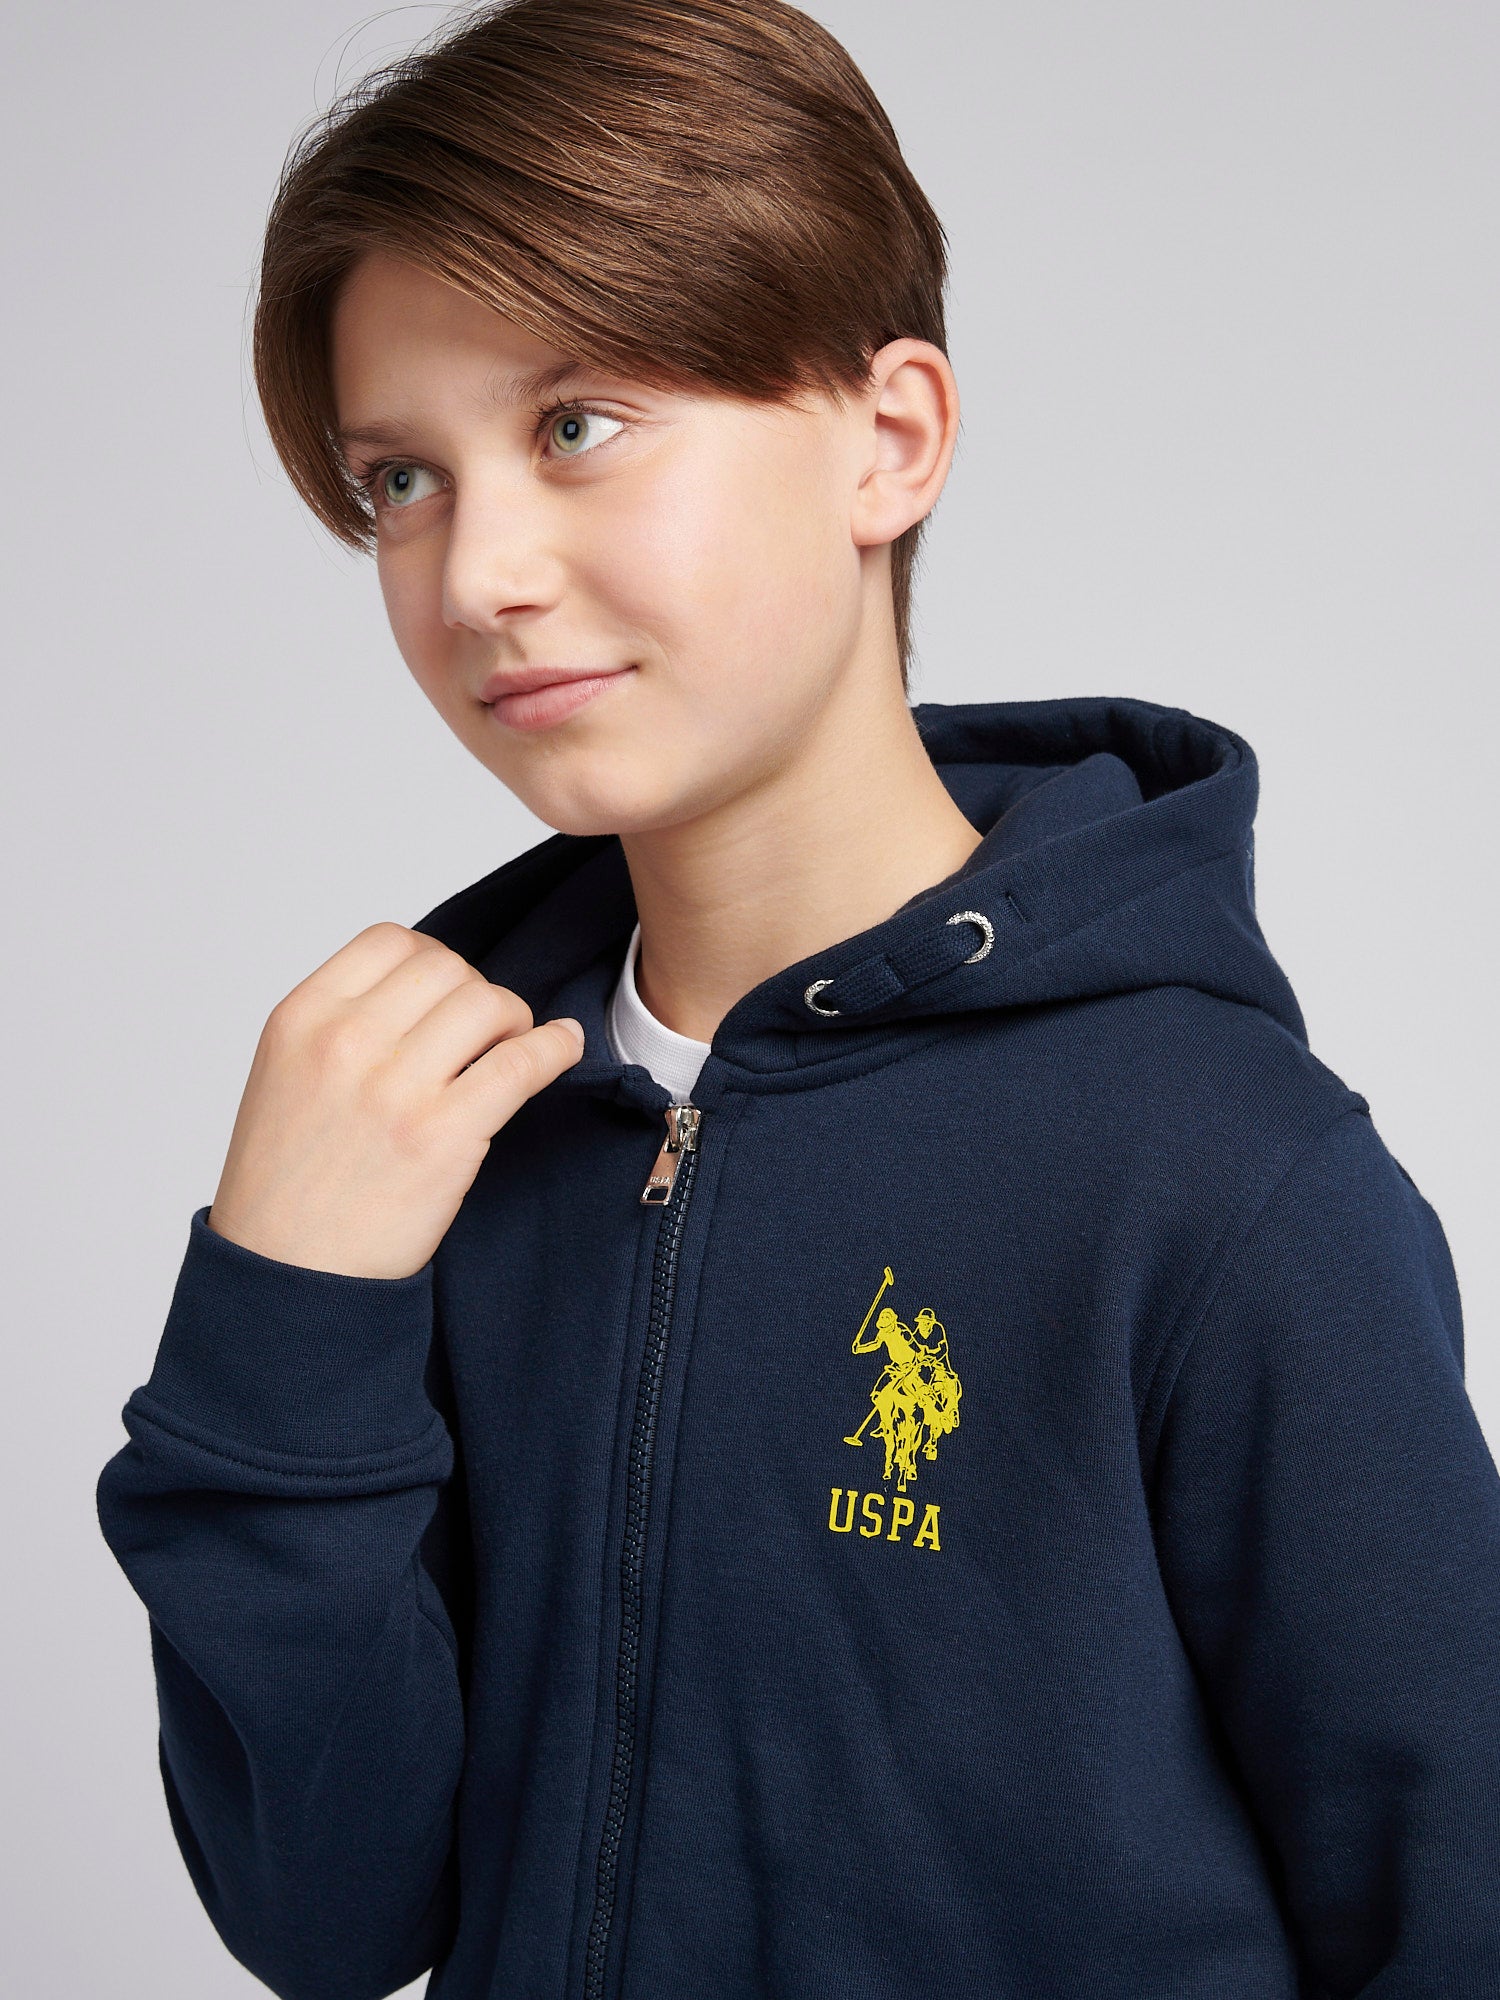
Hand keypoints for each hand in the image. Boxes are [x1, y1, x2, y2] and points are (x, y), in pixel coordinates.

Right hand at [207, 922, 585, 1277]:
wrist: (287, 1279)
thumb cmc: (287, 1185)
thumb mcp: (285, 1076)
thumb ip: (343, 1023)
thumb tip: (429, 990)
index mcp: (300, 1019)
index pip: (391, 941)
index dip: (433, 960)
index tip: (447, 993)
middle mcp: (344, 1042)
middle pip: (447, 967)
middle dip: (476, 993)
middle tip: (483, 1032)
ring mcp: (395, 1088)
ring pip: (488, 1004)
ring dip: (512, 1021)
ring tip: (508, 1051)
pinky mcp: (443, 1136)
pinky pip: (521, 1062)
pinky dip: (555, 1047)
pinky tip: (563, 1047)